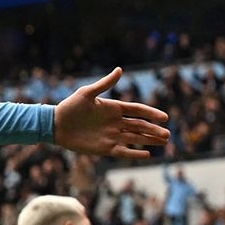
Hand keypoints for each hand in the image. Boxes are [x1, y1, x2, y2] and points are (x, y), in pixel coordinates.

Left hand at [52, 68, 170, 159]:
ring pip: (135, 139)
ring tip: (164, 142)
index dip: (151, 113)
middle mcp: (116, 122)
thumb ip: (104, 84)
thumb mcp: (87, 93)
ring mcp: (111, 136)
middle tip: (168, 135)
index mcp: (114, 108)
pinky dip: (134, 154)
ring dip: (149, 141)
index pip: (138, 110)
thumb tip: (120, 69)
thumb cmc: (70, 106)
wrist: (56, 124)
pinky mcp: (104, 148)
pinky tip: (146, 155)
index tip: (164, 117)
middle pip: (140, 126)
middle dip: (154, 130)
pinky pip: (122, 151)